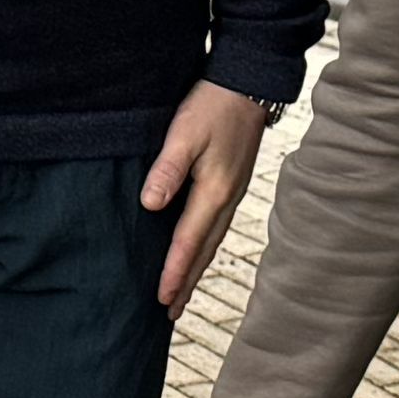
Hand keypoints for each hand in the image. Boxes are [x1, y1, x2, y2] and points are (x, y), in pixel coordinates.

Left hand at [143, 81, 273, 315]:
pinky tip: (196, 254)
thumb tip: (150, 205)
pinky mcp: (231, 185)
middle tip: (170, 313)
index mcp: (214, 191)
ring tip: (180, 294)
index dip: (173, 271)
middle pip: (204, 251)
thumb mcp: (184, 132)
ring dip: (195, 270)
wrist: (247, 84)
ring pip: (211, 242)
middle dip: (186, 282)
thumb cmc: (212, 105)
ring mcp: (232, 194)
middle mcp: (227, 199)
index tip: (161, 298)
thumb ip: (167, 169)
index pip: (188, 241)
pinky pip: (215, 228)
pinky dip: (203, 249)